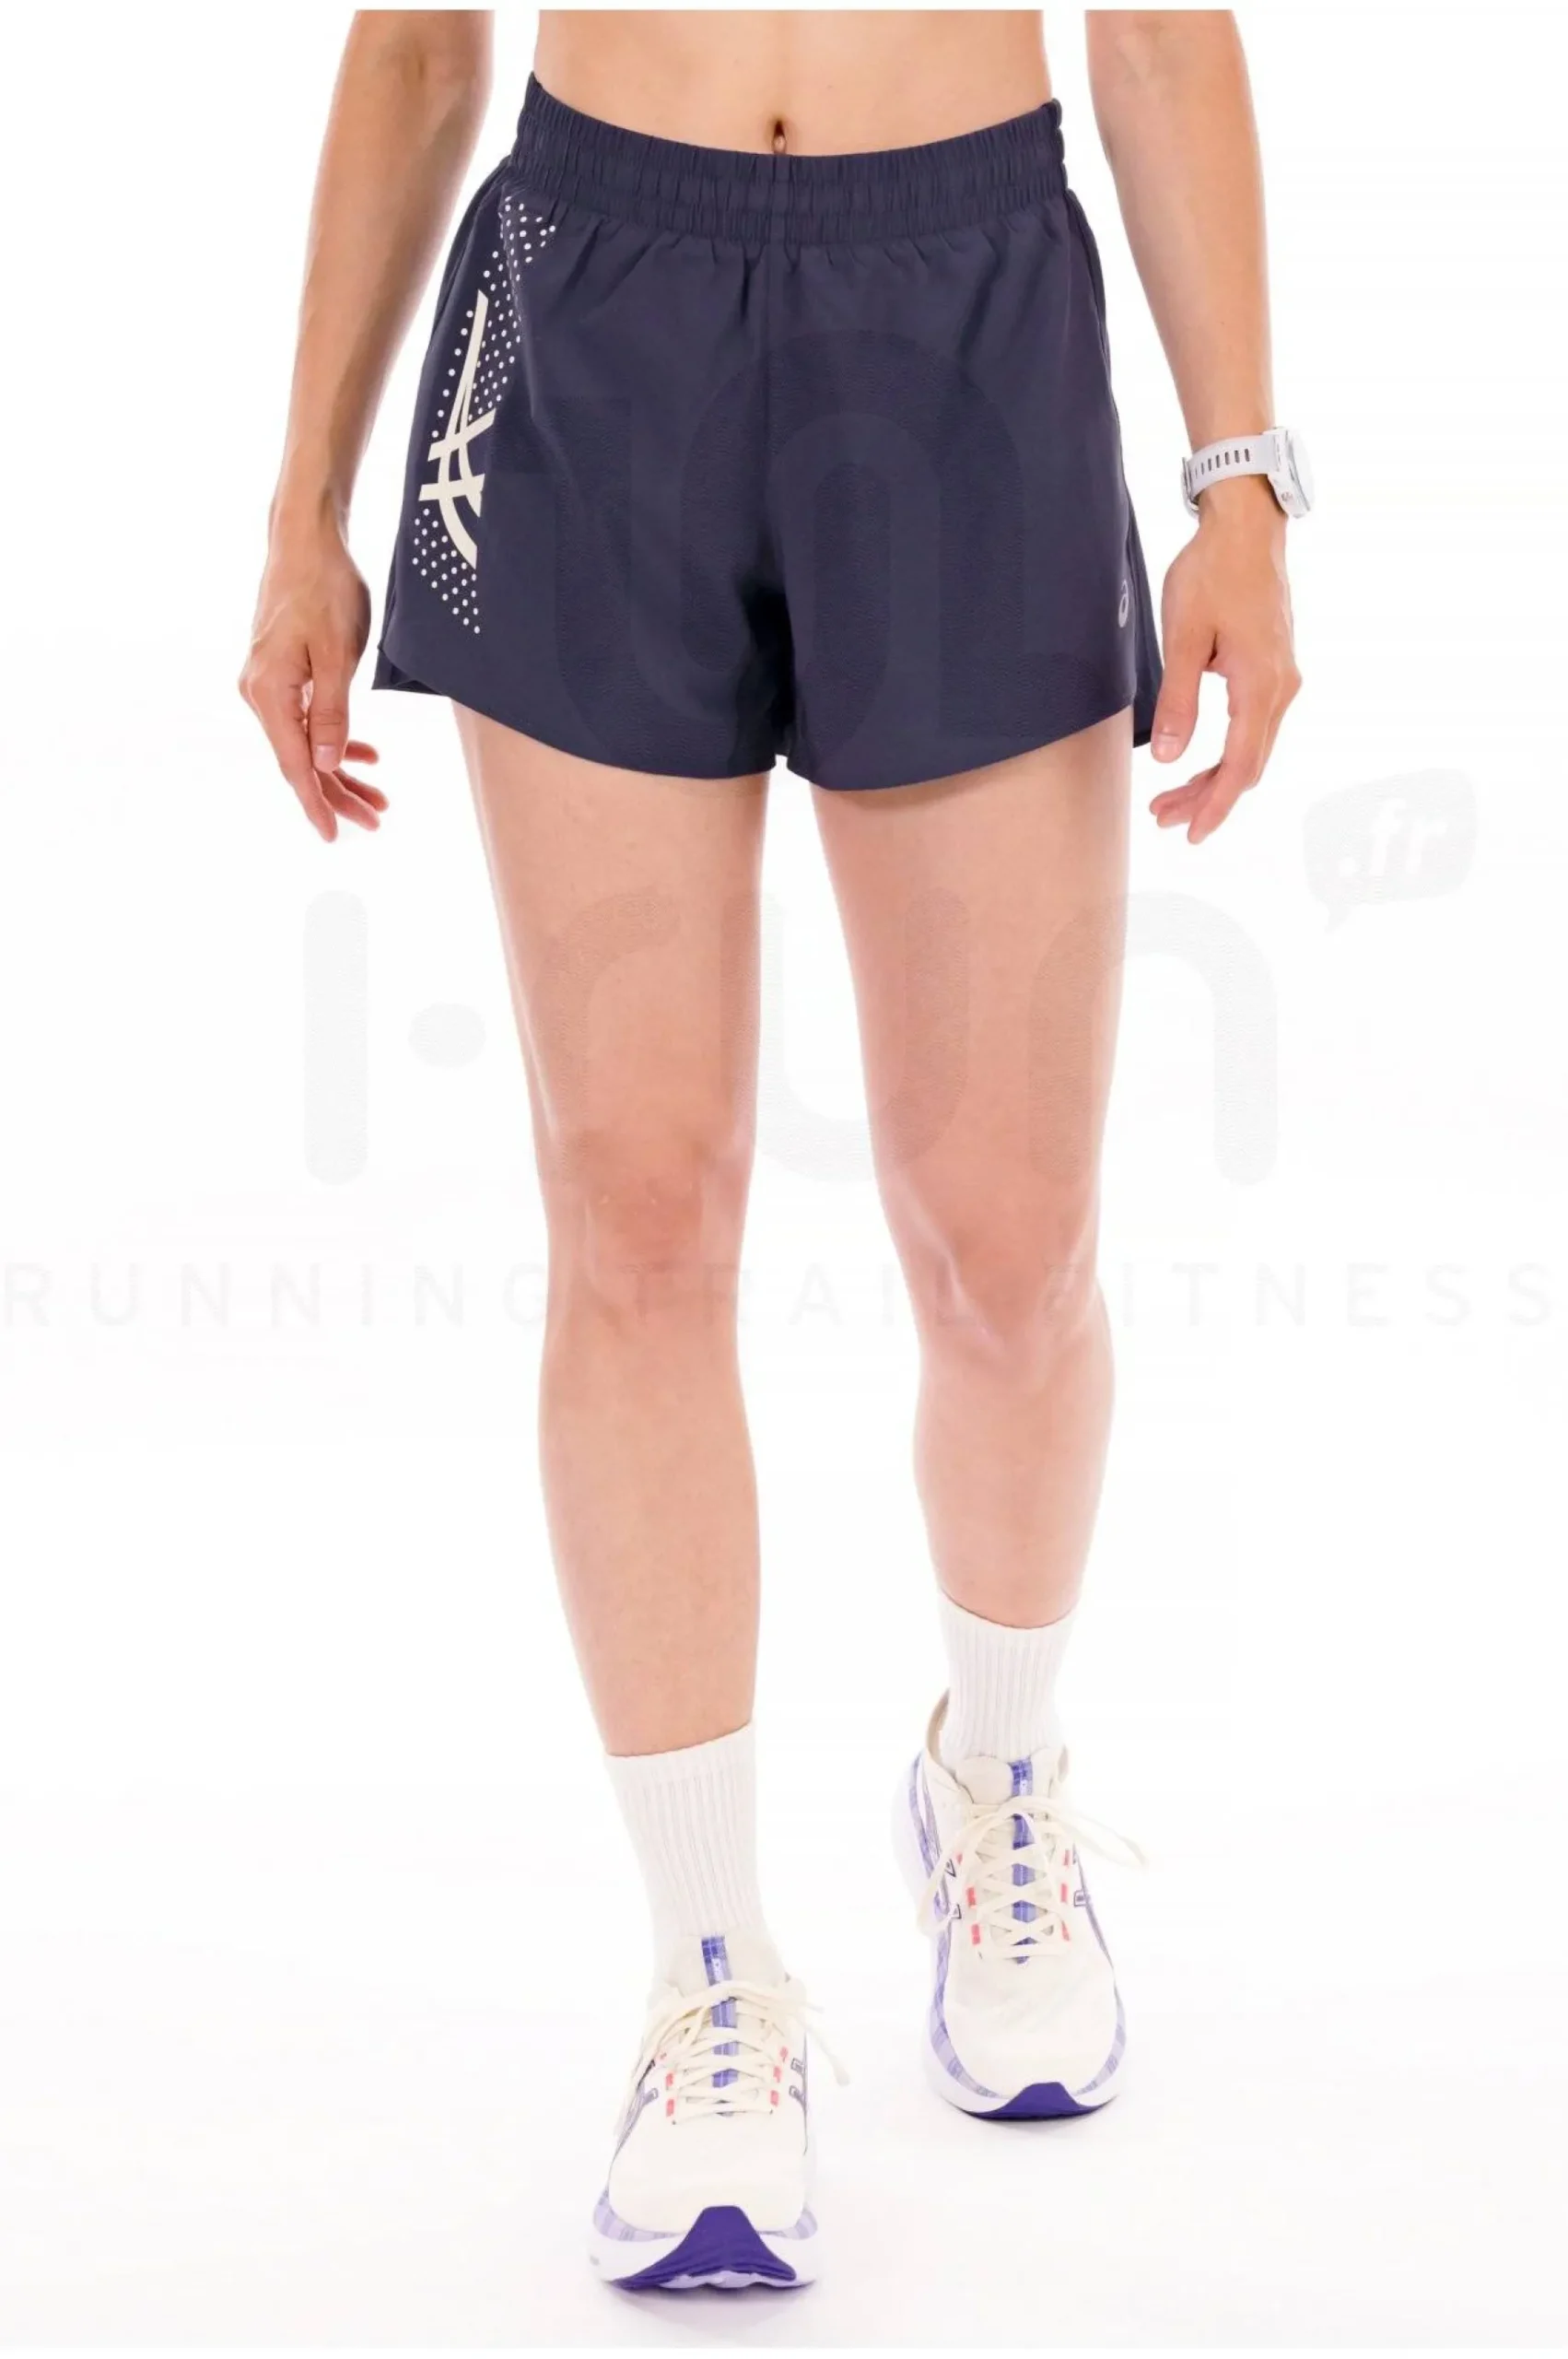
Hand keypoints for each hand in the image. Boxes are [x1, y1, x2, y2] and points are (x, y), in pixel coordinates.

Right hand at [239, 512, 387, 841]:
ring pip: (307, 743)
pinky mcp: (282, 673)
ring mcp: (269, 683)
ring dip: (341, 771)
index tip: (334, 835)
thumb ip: (332, 714)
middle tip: (377, 819)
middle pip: (301, 760)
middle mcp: (260, 693)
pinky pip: (307, 719)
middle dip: (339, 793)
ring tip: (378, 798)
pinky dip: (335, 740)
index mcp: (269, 693)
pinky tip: (363, 756)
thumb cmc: (324, 588)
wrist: (306, 540)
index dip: (316, 802)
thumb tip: (327, 766)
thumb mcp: (337, 654)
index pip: (294, 764)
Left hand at [1148, 476, 1300, 843]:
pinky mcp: (1274, 670)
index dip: (1215, 805)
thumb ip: (1179, 701)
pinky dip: (1226, 752)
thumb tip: (1170, 758)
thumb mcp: (1184, 637)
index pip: (1239, 766)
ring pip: (1251, 749)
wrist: (1247, 527)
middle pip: (1248, 765)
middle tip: (1163, 819)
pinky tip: (1198, 762)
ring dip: (1214, 777)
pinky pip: (1254, 727)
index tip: (1190, 833)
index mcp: (1261, 685)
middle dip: (1207, 799)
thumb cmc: (1214, 572)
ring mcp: (1282, 679)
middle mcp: (1281, 688)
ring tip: (1171, 799)